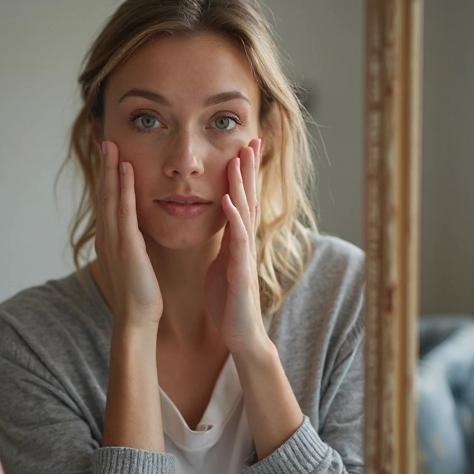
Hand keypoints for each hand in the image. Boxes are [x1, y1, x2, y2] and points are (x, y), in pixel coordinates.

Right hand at [92, 140, 162, 331]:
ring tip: (111, 144)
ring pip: (111, 197)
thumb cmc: (140, 295)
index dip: (107, 178)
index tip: (109, 156)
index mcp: (109, 240)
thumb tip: (137, 233)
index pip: (107, 203)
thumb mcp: (135, 263)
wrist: (137, 319)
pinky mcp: (126, 246)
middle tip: (105, 140)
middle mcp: (107, 237)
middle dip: (104, 166)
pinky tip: (126, 168)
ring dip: (110, 169)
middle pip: (104, 194)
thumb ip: (133, 245)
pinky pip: (125, 210)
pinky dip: (124, 187)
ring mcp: (114, 240)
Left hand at [205, 138, 271, 357]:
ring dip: (242, 185)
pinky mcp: (241, 271)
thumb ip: (224, 242)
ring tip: (238, 159)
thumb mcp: (223, 263)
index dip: (244, 174)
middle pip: (249, 198)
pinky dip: (233, 219)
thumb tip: (220, 224)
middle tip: (252, 139)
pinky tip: (228, 201)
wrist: (240, 334)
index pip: (243, 199)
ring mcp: (245, 255)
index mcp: (238, 240)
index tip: (244, 146)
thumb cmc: (229, 300)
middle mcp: (245, 243)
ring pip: (245, 213)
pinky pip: (237, 241)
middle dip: (250, 169)